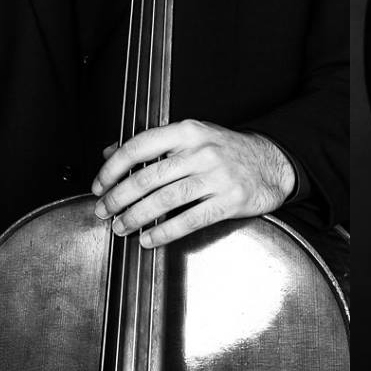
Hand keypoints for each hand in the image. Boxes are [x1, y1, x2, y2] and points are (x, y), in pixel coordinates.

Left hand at [92, 120, 295, 247]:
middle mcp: (201, 150)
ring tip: (121, 227)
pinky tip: (149, 239)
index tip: (99, 185)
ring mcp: (217, 176)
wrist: (272, 163)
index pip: (139, 146)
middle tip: (103, 211)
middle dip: (118, 198)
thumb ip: (153, 144)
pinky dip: (164, 233)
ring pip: (165, 200)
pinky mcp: (229, 200)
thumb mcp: (192, 137)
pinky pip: (189, 220)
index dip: (112, 168)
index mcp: (188, 131)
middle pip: (148, 177)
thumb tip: (110, 152)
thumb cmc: (227, 150)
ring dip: (136, 217)